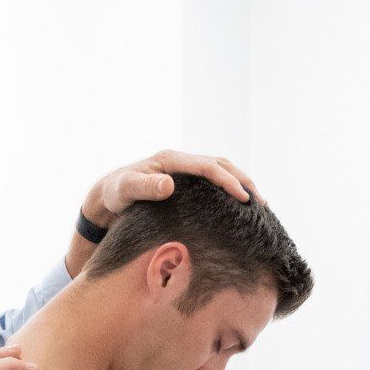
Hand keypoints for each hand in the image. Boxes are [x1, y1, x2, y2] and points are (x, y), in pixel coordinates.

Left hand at [82, 150, 263, 228]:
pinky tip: (240, 209)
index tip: (245, 199)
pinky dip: (230, 191)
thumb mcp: (125, 190)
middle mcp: (181, 161)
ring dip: (241, 184)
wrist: (108, 196)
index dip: (229, 181)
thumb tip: (169, 184)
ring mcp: (185, 171)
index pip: (209, 166)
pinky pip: (214, 183)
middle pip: (221, 164)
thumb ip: (144, 187)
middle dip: (244, 181)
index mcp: (171, 160)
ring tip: (259, 206)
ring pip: (221, 171)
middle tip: (261, 203)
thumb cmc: (115, 194)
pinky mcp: (186, 183)